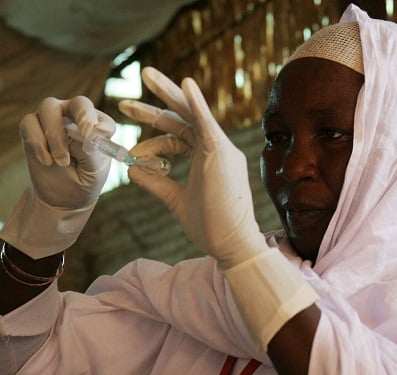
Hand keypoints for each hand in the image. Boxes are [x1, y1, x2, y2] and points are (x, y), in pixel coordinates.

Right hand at [20, 96, 114, 208]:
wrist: (63, 195)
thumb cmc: (85, 179)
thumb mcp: (94, 172)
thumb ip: (91, 154)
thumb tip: (81, 137)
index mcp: (99, 126)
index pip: (102, 119)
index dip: (99, 124)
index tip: (93, 135)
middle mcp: (77, 116)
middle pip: (78, 103)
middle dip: (81, 117)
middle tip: (84, 136)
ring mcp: (53, 118)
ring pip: (50, 108)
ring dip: (56, 135)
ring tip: (62, 161)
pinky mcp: (31, 126)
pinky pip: (29, 122)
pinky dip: (37, 142)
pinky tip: (46, 161)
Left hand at [119, 67, 267, 268]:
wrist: (230, 242)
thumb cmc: (209, 225)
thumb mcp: (174, 200)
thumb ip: (155, 182)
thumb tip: (131, 169)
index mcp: (206, 157)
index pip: (177, 136)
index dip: (151, 138)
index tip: (130, 149)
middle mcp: (215, 148)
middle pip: (182, 118)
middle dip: (156, 102)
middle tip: (132, 90)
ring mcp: (220, 148)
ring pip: (192, 112)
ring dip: (168, 92)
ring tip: (146, 74)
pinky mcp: (222, 153)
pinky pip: (207, 123)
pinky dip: (196, 103)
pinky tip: (185, 84)